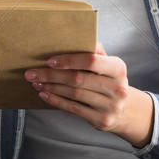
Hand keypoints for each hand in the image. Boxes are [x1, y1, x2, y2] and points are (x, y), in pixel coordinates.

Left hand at [24, 42, 153, 147]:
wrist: (126, 110)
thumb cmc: (110, 82)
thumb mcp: (108, 65)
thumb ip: (95, 53)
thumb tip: (76, 37)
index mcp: (118, 68)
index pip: (91, 61)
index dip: (69, 60)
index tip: (50, 60)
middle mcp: (117, 88)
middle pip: (78, 79)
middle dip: (51, 75)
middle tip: (32, 73)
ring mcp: (110, 106)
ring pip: (74, 94)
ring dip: (51, 88)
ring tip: (36, 83)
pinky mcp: (101, 120)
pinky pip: (74, 108)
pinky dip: (56, 101)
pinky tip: (45, 95)